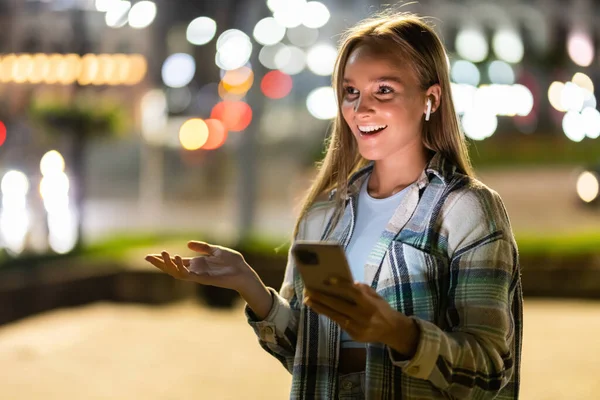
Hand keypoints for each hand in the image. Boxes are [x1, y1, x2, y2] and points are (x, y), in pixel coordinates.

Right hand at [144, 241, 257, 292]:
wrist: (244, 272)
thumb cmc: (233, 262)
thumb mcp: (216, 250)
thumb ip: (203, 247)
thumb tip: (187, 243)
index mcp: (198, 264)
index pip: (177, 262)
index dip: (164, 259)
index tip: (150, 255)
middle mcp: (195, 271)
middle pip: (172, 268)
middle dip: (160, 264)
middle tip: (147, 257)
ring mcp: (198, 276)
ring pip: (177, 272)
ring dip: (168, 264)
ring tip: (162, 254)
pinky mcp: (203, 279)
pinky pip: (188, 275)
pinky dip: (180, 267)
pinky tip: (176, 258)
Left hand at [303, 282, 418, 355]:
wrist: (392, 331)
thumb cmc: (381, 308)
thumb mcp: (376, 296)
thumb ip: (363, 289)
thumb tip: (347, 282)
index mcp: (370, 304)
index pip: (353, 293)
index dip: (340, 285)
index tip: (327, 280)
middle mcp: (363, 316)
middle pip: (339, 305)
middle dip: (322, 298)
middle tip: (308, 291)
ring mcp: (358, 327)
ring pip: (335, 316)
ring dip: (320, 308)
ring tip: (308, 300)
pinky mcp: (354, 335)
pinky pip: (339, 323)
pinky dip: (329, 315)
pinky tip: (320, 309)